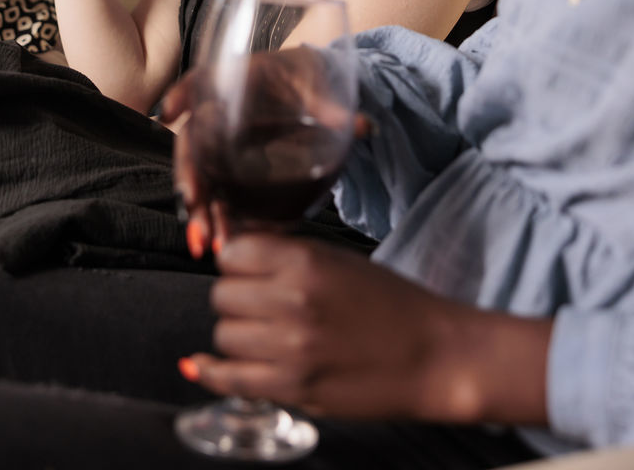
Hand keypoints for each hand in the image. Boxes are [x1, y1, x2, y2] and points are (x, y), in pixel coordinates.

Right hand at [163, 47, 371, 259]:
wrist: (308, 86)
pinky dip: (215, 217)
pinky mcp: (231, 169)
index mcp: (235, 80)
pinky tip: (216, 243)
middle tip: (191, 201)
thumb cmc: (305, 77)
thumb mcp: (317, 83)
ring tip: (203, 242)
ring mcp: (222, 143)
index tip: (169, 114)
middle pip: (193, 141)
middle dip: (189, 173)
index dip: (181, 95)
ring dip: (199, 208)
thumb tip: (364, 126)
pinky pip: (216, 193)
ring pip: (200, 175)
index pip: (201, 81)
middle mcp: (218, 112)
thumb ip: (334, 106)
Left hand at [181, 232, 550, 426]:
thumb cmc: (390, 302)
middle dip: (236, 295)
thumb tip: (233, 245)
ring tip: (267, 332)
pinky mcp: (293, 389)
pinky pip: (229, 379)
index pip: (232, 252)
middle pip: (222, 293)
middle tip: (261, 302)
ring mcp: (290, 350)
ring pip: (224, 334)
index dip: (237, 259)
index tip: (247, 267)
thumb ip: (285, 253)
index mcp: (305, 263)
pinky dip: (210, 370)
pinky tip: (200, 363)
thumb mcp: (338, 259)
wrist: (433, 355)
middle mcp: (292, 304)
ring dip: (237, 332)